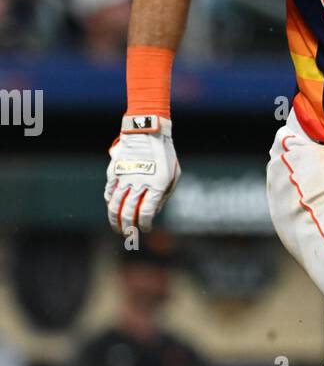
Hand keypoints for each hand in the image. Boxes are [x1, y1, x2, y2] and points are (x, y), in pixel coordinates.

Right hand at [105, 115, 179, 233]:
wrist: (148, 132)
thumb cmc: (165, 154)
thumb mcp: (173, 175)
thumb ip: (164, 195)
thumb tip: (154, 211)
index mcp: (156, 186)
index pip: (146, 212)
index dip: (144, 224)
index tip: (145, 228)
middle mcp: (139, 184)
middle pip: (128, 212)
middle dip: (128, 227)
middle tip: (128, 233)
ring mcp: (124, 178)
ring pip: (114, 205)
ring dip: (114, 220)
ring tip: (117, 228)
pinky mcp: (114, 172)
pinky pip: (109, 191)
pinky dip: (109, 202)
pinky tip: (112, 208)